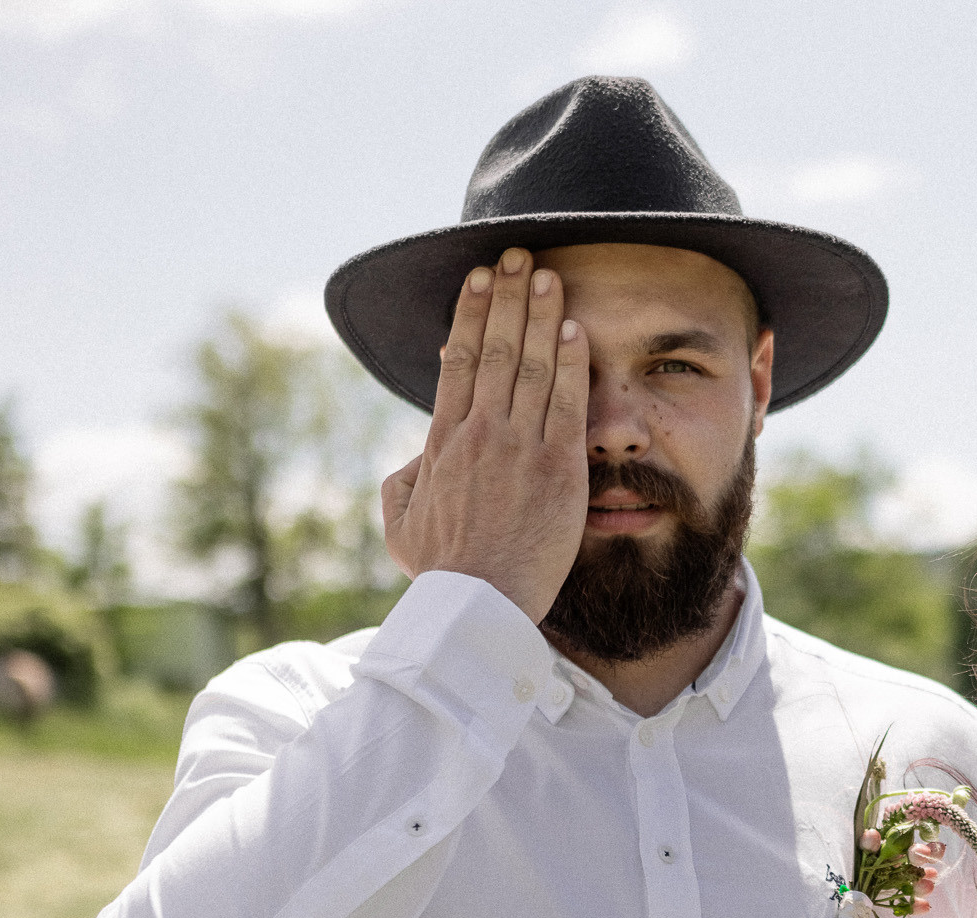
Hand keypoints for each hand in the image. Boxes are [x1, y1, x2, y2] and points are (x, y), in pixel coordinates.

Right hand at [382, 248, 590, 622]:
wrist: (476, 604)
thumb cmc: (440, 571)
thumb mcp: (400, 522)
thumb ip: (404, 479)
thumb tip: (417, 454)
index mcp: (442, 441)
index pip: (459, 360)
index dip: (472, 314)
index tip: (481, 278)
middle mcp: (479, 433)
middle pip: (497, 348)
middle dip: (509, 297)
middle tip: (520, 254)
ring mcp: (519, 448)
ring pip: (532, 366)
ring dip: (542, 314)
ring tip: (550, 274)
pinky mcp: (557, 469)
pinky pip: (567, 405)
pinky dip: (571, 364)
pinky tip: (576, 328)